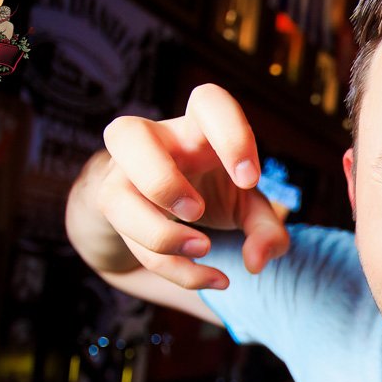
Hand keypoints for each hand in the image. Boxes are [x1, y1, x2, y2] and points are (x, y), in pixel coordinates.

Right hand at [98, 83, 288, 288]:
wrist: (165, 203)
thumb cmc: (213, 189)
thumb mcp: (248, 204)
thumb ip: (266, 230)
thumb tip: (256, 262)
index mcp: (195, 127)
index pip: (207, 102)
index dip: (231, 135)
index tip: (250, 179)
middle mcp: (152, 143)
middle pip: (128, 135)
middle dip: (163, 181)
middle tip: (198, 211)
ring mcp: (123, 176)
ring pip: (116, 198)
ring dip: (160, 233)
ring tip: (204, 249)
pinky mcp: (115, 213)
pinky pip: (133, 245)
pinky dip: (177, 269)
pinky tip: (215, 279)